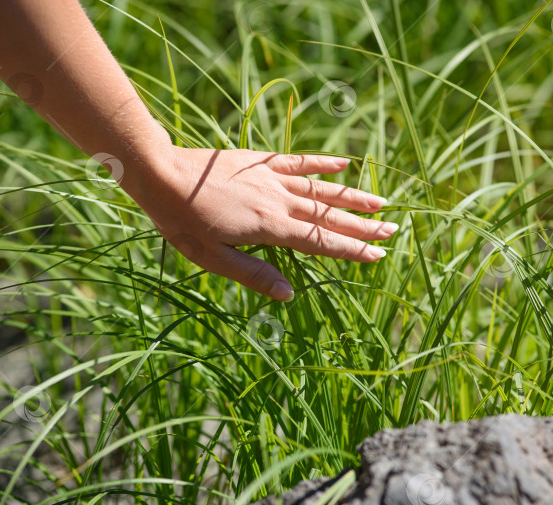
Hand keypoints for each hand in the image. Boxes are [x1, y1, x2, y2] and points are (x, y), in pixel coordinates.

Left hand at [122, 147, 396, 301]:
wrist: (160, 172)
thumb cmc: (181, 221)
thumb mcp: (212, 258)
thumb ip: (253, 274)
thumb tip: (288, 294)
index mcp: (270, 227)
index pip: (320, 242)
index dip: (351, 250)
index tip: (377, 255)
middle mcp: (278, 201)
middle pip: (328, 216)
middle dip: (362, 225)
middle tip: (392, 231)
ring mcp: (271, 178)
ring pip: (321, 189)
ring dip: (352, 196)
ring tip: (380, 203)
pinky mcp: (260, 161)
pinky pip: (299, 161)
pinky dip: (322, 164)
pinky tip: (343, 164)